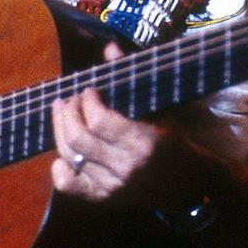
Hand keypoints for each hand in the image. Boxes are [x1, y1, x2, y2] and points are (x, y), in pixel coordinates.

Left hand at [50, 78, 208, 209]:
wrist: (188, 184)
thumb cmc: (174, 140)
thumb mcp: (159, 107)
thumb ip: (131, 76)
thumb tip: (109, 47)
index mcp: (142, 142)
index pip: (99, 121)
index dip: (87, 101)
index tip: (89, 89)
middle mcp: (125, 168)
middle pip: (78, 139)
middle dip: (68, 112)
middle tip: (69, 99)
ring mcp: (112, 187)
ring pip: (70, 157)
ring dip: (60, 130)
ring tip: (62, 112)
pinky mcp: (104, 199)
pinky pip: (69, 185)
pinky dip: (60, 167)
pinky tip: (63, 152)